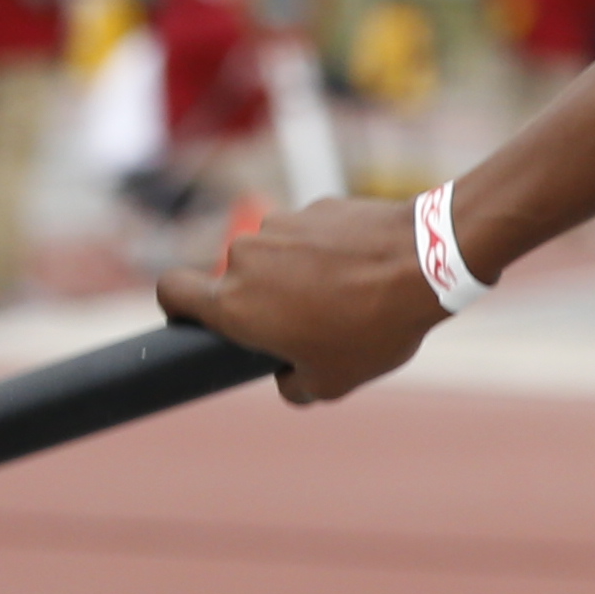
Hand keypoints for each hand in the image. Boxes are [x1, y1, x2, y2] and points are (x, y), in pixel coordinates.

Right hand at [157, 190, 445, 402]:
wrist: (423, 262)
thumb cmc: (373, 328)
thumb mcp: (332, 381)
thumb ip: (293, 387)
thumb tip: (285, 380)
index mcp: (234, 304)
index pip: (171, 291)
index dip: (177, 304)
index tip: (199, 315)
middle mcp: (245, 258)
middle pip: (238, 280)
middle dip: (266, 300)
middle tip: (310, 322)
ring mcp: (279, 226)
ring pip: (277, 256)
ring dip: (299, 274)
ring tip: (348, 296)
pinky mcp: (313, 206)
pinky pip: (309, 235)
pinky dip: (327, 250)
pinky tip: (364, 267)